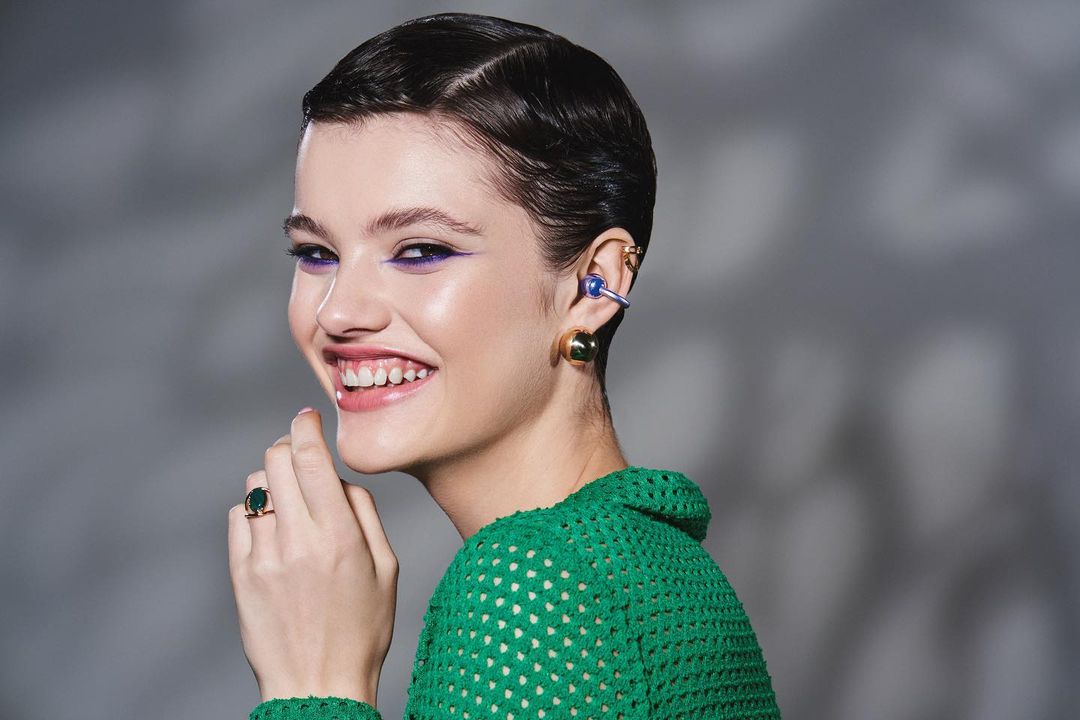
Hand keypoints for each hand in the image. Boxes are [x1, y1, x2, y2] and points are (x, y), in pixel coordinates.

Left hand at [227, 408, 398, 705]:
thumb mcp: (386, 569)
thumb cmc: (361, 629)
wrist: (318, 685)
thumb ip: (366, 514)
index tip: (308, 416)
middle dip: (288, 446)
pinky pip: (239, 517)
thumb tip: (341, 479)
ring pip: (256, 485)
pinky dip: (255, 510)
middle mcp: (299, 541)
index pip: (312, 458)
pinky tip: (273, 528)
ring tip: (290, 500)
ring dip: (273, 480)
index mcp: (340, 537)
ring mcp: (264, 558)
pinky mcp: (240, 574)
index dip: (306, 426)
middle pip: (276, 460)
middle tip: (300, 454)